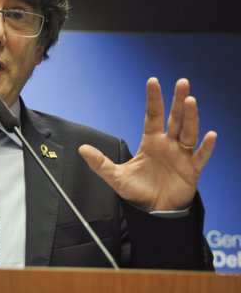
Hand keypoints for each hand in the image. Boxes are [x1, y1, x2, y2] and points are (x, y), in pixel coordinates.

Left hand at [78, 78, 216, 211]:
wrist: (154, 211)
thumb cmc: (138, 191)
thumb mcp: (116, 176)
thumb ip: (100, 163)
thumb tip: (82, 149)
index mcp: (151, 142)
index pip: (153, 115)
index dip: (153, 99)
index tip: (153, 81)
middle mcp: (168, 144)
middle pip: (175, 118)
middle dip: (178, 100)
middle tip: (182, 82)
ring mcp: (182, 155)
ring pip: (188, 132)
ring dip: (190, 117)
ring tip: (190, 101)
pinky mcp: (192, 170)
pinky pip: (201, 156)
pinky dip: (206, 146)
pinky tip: (210, 135)